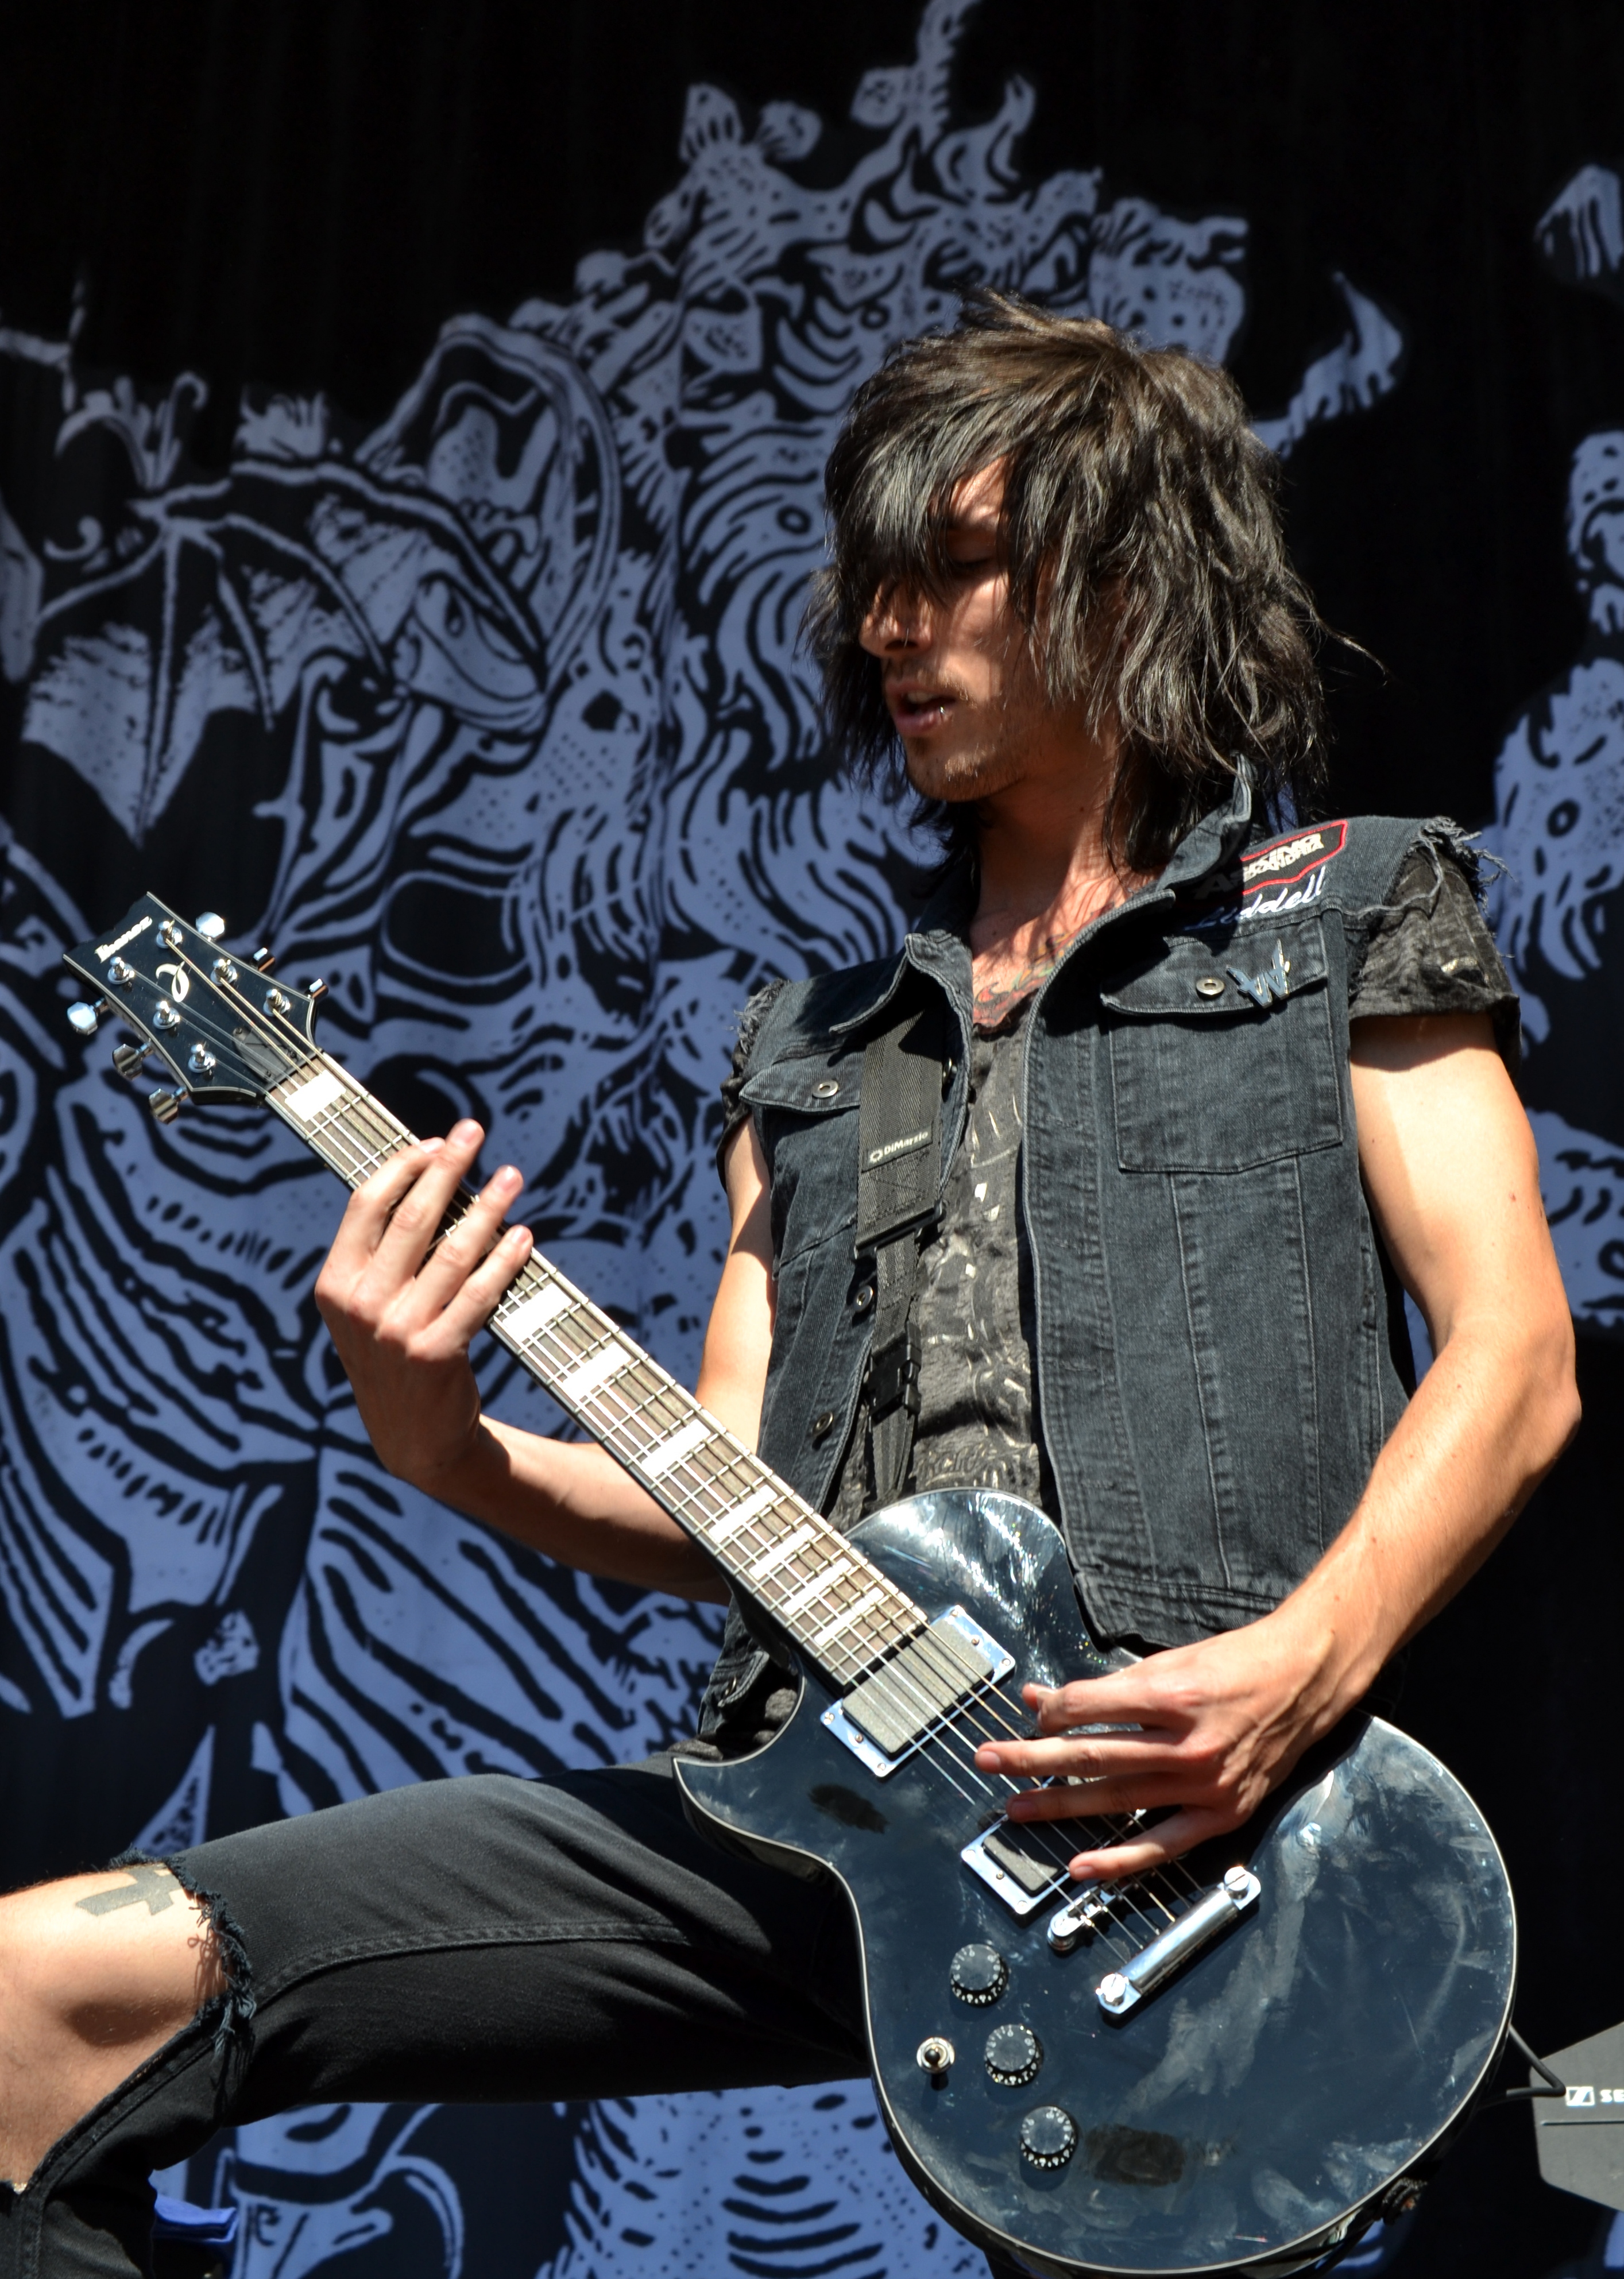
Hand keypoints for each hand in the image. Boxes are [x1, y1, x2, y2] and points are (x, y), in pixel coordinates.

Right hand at [313, 1120, 532, 1490]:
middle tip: (475, 1131)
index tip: (435, 1141)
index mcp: (335, 1284)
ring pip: (452, 1250)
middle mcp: (360, 1304)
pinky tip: (523, 1236)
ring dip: (488, 1207)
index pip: (366, 1206)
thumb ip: (384, 1255)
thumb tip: (428, 1180)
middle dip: (448, 1167)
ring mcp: (396, 1330)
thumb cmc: (398, 1356)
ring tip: (511, 1177)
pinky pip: (478, 1292)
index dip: (403, 1166)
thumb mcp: (369, 1308)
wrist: (415, 1439)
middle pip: (411, 1217)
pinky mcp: (435, 1353)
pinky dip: (504, 1260)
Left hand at [973, 1611, 1344, 1880]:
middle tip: (988, 1761)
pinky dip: (1119, 1860)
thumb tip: (1043, 1698)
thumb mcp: (1168, 1661)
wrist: (1304, 1682)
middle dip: (1032, 1759)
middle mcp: (1186, 1743)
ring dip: (1059, 1804)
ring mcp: (1205, 1784)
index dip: (1050, 1713)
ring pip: (1116, 1799)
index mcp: (1171, 1694)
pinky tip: (1080, 1867)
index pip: (1088, 1708)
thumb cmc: (1235, 1664)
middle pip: (1091, 1754)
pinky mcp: (1222, 1814)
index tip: (1029, 1716)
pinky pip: (1162, 1844)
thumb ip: (1106, 1688)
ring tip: (1015, 1806)